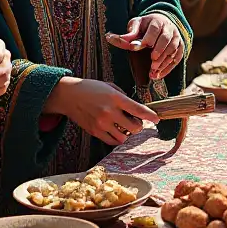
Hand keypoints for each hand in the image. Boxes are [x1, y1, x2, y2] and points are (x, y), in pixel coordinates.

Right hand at [44, 76, 158, 144]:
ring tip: (124, 126)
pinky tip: (117, 131)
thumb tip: (136, 108)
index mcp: (115, 98)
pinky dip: (118, 138)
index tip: (157, 119)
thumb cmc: (90, 88)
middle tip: (136, 121)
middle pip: (134, 127)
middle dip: (139, 126)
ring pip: (124, 137)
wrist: (69, 95)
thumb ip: (123, 97)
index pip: (138, 110)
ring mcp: (101, 124)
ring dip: (128, 133)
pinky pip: (112, 141)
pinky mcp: (95, 132)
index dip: (150, 116)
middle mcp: (109, 112)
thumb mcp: (109, 86)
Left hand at [108, 14, 184, 79]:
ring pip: (173, 49)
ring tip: (153, 72)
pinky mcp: (180, 47)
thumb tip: (110, 37)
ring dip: (164, 61)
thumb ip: (127, 33)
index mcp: (157, 21)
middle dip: (159, 51)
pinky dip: (169, 67)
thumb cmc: (146, 26)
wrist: (163, 23)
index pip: (154, 29)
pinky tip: (159, 75)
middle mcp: (169, 28)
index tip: (141, 46)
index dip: (149, 38)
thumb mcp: (136, 25)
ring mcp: (176, 38)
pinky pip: (178, 58)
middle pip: (166, 39)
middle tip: (152, 62)